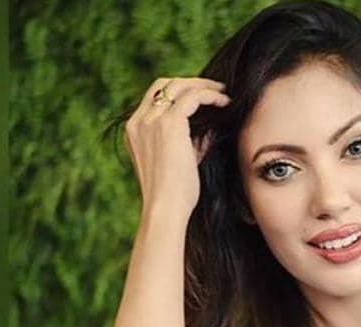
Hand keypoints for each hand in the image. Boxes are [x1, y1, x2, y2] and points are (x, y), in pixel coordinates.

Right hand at [123, 77, 229, 216]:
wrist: (165, 208)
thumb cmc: (175, 195)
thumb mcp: (181, 161)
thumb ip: (192, 140)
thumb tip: (213, 126)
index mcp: (134, 131)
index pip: (154, 98)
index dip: (178, 93)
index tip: (202, 98)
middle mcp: (138, 122)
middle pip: (163, 85)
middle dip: (190, 83)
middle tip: (215, 90)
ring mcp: (150, 121)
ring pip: (178, 85)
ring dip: (203, 86)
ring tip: (224, 93)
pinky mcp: (169, 123)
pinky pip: (193, 96)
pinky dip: (211, 95)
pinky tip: (226, 102)